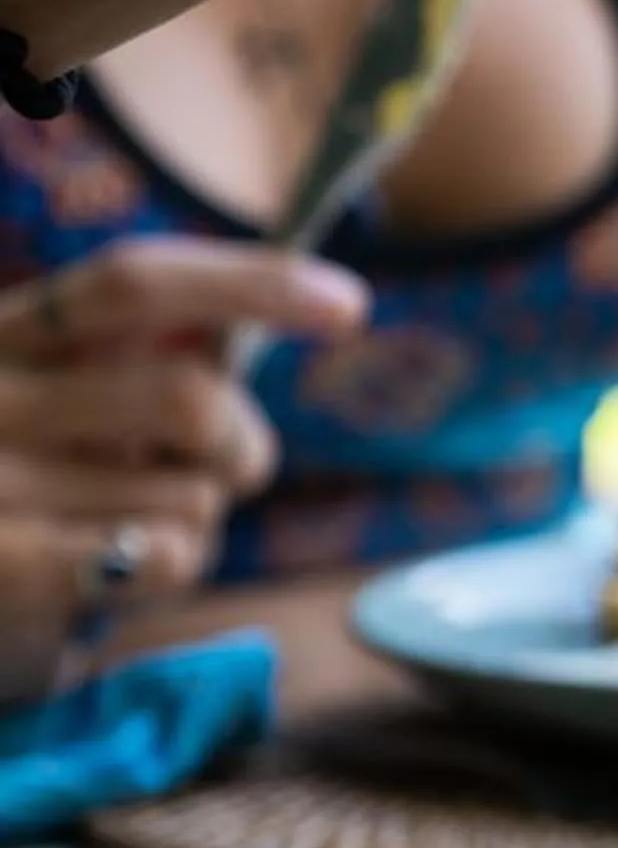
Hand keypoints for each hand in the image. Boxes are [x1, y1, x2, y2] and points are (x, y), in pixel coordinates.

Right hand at [0, 240, 366, 644]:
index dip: (250, 283)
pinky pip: (166, 558)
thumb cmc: (27, 472)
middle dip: (243, 444)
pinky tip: (122, 565)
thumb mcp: (63, 388)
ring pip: (193, 497)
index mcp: (10, 331)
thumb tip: (287, 309)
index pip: (135, 282)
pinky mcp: (0, 563)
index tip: (351, 307)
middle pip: (191, 399)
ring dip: (196, 519)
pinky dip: (174, 562)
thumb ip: (148, 350)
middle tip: (228, 471)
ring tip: (128, 524)